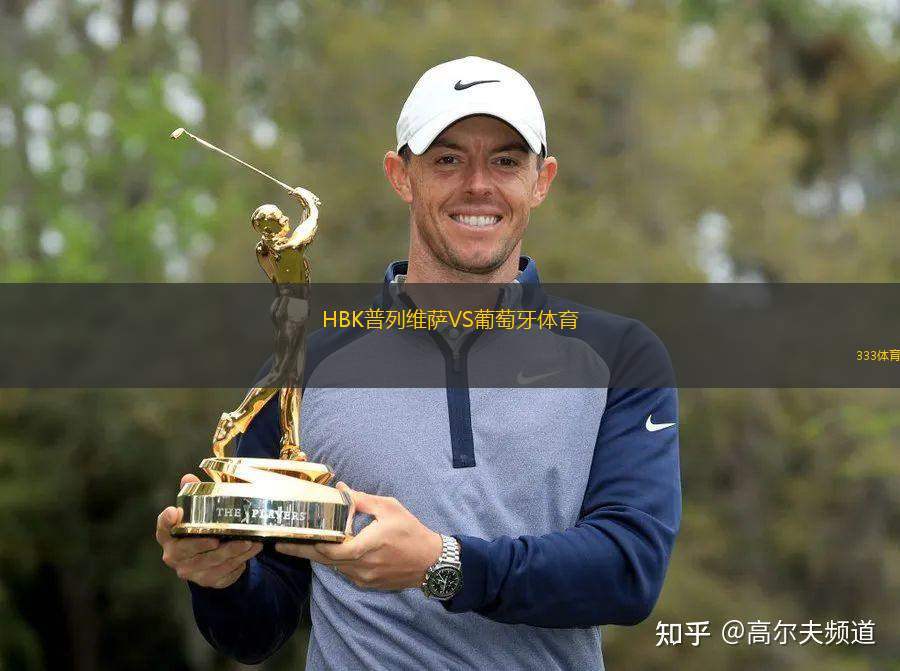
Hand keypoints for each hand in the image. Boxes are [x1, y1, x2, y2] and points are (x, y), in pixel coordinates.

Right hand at [156, 474, 262, 588]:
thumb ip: (193, 496)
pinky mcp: (208, 581)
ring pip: (214, 563)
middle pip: (192, 550)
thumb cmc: (198, 530)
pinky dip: (240, 562)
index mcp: (168, 536)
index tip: (173, 512)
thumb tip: (188, 478)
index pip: (162, 527)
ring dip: (234, 552)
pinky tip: (252, 551)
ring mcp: (191, 571)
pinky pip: (226, 573)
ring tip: (252, 541)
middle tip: (232, 536)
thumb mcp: (194, 514)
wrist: (204, 560)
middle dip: (214, 543)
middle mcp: (175, 556)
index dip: (166, 520)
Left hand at [275, 483, 442, 590]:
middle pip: (326, 560)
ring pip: (334, 566)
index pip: (334, 550)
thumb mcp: (390, 508)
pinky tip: (328, 550)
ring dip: (318, 555)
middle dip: (302, 552)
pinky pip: (344, 571)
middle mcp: (363, 565)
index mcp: (368, 545)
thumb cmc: (411, 532)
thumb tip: (341, 490)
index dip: (315, 544)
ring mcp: (364, 577)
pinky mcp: (367, 583)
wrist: (431, 562)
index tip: (297, 536)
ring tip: (299, 545)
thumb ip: (362, 500)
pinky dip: (335, 561)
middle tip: (280, 546)